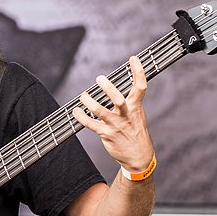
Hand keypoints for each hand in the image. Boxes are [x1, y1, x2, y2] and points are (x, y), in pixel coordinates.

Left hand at [72, 56, 154, 174]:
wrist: (138, 156)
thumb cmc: (135, 132)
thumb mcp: (138, 114)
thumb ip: (130, 101)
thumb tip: (117, 86)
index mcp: (135, 107)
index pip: (140, 87)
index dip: (138, 71)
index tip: (133, 59)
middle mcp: (126, 115)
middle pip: (118, 99)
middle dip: (108, 88)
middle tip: (99, 78)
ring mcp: (116, 125)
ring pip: (101, 112)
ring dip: (89, 103)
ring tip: (83, 96)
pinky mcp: (107, 134)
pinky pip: (91, 124)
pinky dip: (81, 117)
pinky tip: (76, 111)